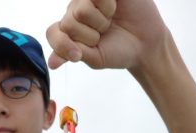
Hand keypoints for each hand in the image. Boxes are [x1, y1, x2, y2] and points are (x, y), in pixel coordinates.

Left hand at [46, 0, 167, 70]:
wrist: (144, 43)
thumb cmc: (118, 51)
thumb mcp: (94, 59)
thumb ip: (72, 55)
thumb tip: (51, 64)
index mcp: (69, 31)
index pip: (52, 32)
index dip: (63, 45)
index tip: (78, 55)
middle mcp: (75, 12)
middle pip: (68, 22)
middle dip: (89, 35)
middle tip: (103, 33)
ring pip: (81, 9)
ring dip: (100, 19)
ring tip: (110, 20)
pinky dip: (107, 5)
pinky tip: (115, 6)